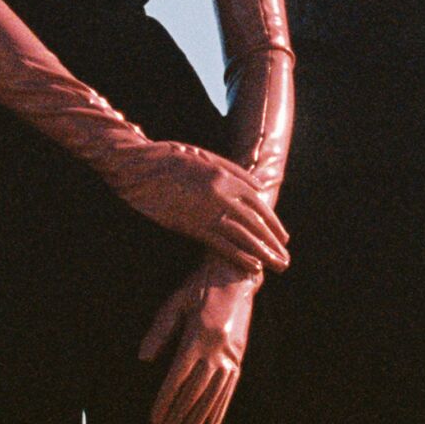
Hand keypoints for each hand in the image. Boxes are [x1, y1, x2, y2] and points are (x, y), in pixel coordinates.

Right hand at [110, 143, 288, 271]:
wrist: (139, 165)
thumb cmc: (171, 158)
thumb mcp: (206, 157)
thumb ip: (234, 171)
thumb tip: (258, 188)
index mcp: (226, 176)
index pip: (259, 204)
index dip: (273, 223)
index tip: (283, 237)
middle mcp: (222, 193)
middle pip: (255, 222)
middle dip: (273, 242)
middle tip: (285, 259)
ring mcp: (207, 210)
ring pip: (243, 235)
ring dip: (262, 253)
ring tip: (276, 266)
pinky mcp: (191, 224)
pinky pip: (221, 244)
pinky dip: (239, 256)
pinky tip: (253, 266)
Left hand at [140, 258, 260, 423]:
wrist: (236, 276)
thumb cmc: (200, 287)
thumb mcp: (176, 303)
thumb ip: (160, 331)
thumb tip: (144, 358)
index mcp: (199, 336)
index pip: (178, 377)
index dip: (165, 401)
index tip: (154, 420)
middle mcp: (218, 350)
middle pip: (195, 393)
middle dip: (177, 419)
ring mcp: (231, 355)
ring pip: (213, 396)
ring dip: (197, 421)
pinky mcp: (239, 357)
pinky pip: (229, 389)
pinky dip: (219, 410)